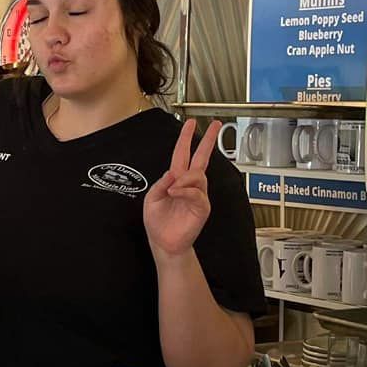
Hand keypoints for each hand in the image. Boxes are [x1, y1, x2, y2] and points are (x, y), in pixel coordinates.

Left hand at [144, 118, 219, 260]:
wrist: (163, 243)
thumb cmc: (158, 222)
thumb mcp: (151, 198)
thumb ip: (161, 182)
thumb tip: (173, 172)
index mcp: (176, 179)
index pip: (183, 154)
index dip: (186, 138)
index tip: (190, 123)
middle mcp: (189, 185)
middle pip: (201, 157)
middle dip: (207, 140)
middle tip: (214, 124)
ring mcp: (197, 195)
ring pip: (197, 175)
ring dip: (184, 179)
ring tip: (172, 190)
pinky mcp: (202, 207)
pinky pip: (197, 193)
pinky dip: (185, 191)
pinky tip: (176, 193)